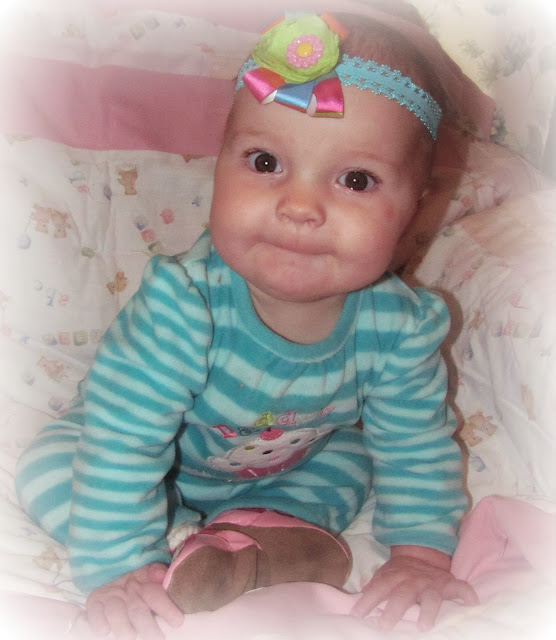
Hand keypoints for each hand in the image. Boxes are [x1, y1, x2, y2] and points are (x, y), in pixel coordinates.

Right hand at [86, 563, 183, 639]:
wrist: (110, 575)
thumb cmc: (138, 583)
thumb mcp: (150, 577)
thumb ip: (158, 575)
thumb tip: (162, 575)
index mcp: (144, 585)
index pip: (156, 595)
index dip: (167, 608)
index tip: (178, 622)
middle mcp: (127, 591)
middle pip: (137, 610)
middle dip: (148, 627)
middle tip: (158, 639)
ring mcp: (110, 597)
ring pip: (116, 613)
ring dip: (123, 628)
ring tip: (130, 638)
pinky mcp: (94, 603)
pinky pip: (94, 613)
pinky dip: (98, 623)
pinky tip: (104, 632)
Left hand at [351, 546, 478, 630]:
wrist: (423, 554)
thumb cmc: (401, 573)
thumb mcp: (385, 575)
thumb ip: (373, 587)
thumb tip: (356, 600)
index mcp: (394, 576)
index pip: (379, 588)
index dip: (368, 600)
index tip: (357, 614)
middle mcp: (413, 580)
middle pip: (402, 594)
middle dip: (393, 609)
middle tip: (384, 625)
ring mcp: (432, 583)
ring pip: (430, 597)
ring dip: (427, 611)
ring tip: (423, 626)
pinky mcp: (450, 585)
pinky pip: (461, 588)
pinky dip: (467, 594)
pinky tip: (472, 604)